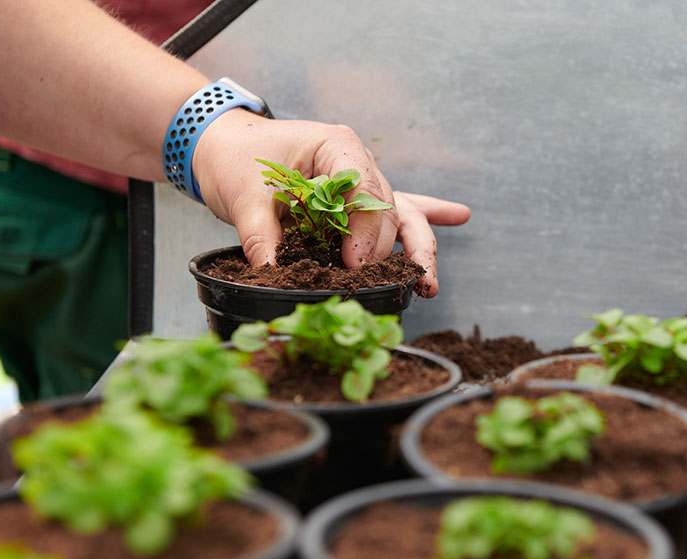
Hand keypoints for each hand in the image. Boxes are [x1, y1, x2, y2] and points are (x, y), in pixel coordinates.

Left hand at [192, 109, 469, 295]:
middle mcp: (360, 162)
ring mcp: (364, 181)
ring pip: (404, 214)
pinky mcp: (360, 199)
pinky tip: (460, 215)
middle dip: (389, 250)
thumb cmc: (236, 161)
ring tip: (429, 284)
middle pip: (390, 209)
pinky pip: (400, 206)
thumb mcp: (243, 197)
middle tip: (382, 282)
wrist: (226, 146)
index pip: (365, 191)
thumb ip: (260, 235)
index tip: (354, 264)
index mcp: (336, 148)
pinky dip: (430, 211)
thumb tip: (270, 273)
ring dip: (420, 248)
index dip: (365, 230)